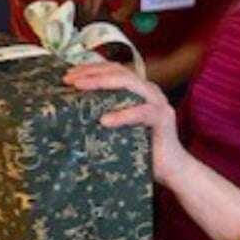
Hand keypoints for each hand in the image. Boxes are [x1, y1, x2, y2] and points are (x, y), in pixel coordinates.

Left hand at [63, 61, 190, 185]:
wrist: (171, 170)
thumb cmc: (141, 149)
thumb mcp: (119, 127)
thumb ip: (106, 113)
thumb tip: (72, 109)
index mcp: (139, 88)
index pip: (113, 69)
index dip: (91, 68)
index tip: (68, 74)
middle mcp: (149, 90)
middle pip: (119, 71)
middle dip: (91, 72)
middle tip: (68, 79)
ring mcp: (158, 102)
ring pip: (129, 83)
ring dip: (102, 83)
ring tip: (80, 88)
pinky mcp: (163, 118)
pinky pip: (141, 112)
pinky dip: (122, 115)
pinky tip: (104, 121)